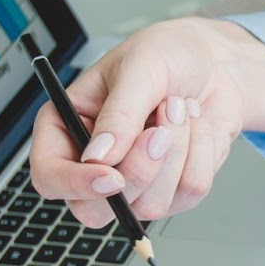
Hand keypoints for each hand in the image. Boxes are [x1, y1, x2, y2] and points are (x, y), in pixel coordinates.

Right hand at [29, 18, 264, 226]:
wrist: (214, 62)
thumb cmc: (166, 56)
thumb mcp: (138, 69)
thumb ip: (119, 114)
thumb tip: (99, 158)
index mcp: (67, 128)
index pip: (50, 177)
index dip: (76, 185)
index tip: (111, 177)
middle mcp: (96, 163)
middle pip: (97, 209)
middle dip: (139, 171)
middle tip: (160, 129)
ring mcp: (136, 184)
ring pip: (150, 204)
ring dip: (177, 152)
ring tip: (179, 109)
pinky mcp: (174, 190)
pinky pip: (190, 190)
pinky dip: (201, 153)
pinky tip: (196, 126)